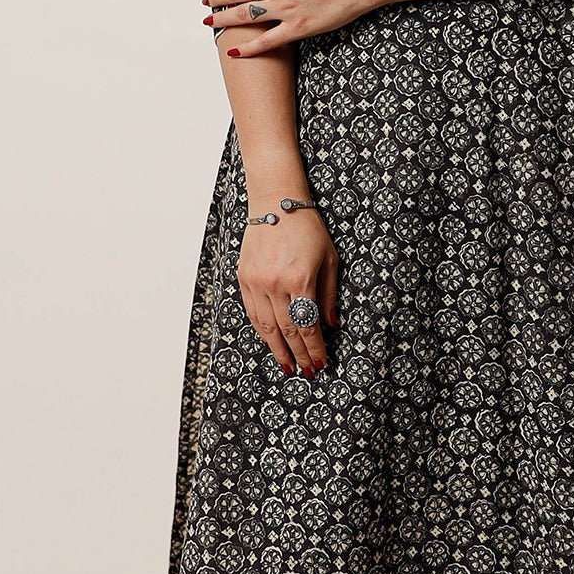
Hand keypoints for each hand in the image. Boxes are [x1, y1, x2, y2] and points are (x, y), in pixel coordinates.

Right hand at [239, 203, 338, 374]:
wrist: (276, 203)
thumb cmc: (307, 228)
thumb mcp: (329, 259)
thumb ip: (329, 294)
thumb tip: (330, 324)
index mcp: (300, 279)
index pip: (307, 324)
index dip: (314, 347)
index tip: (320, 362)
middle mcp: (276, 284)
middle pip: (287, 330)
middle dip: (298, 354)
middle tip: (306, 371)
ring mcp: (257, 282)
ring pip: (266, 326)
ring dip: (277, 349)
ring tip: (286, 366)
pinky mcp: (244, 278)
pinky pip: (252, 313)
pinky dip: (261, 331)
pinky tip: (270, 342)